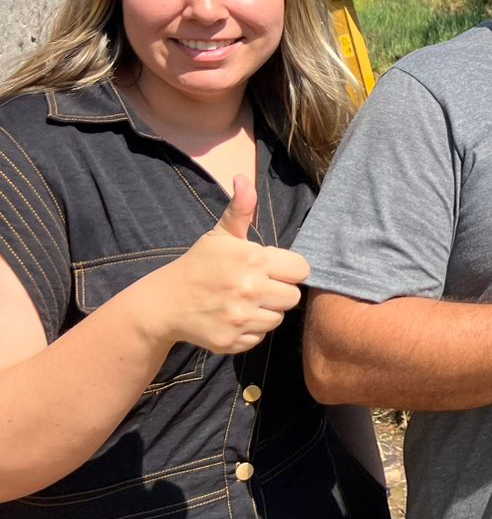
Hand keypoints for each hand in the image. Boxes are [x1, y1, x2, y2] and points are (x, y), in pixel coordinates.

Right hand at [137, 175, 309, 353]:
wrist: (163, 303)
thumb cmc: (199, 265)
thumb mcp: (220, 235)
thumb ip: (241, 209)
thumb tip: (243, 177)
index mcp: (253, 260)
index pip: (301, 270)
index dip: (289, 269)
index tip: (271, 269)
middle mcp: (249, 290)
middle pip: (293, 297)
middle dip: (278, 291)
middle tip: (256, 286)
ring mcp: (240, 318)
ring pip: (278, 318)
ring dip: (265, 311)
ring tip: (243, 301)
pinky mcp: (232, 342)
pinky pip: (260, 337)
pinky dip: (250, 330)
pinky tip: (233, 318)